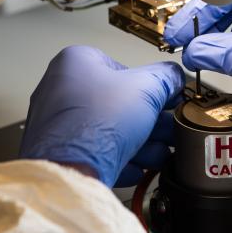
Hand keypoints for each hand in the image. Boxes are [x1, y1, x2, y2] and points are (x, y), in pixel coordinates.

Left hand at [20, 46, 183, 185]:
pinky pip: (96, 153)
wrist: (71, 169)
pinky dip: (119, 159)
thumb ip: (166, 77)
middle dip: (150, 121)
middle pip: (119, 103)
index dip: (151, 86)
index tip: (169, 100)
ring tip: (159, 153)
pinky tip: (137, 168)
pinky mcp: (60, 153)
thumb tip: (173, 77)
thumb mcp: (146, 88)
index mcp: (77, 63)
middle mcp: (61, 89)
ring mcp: (58, 123)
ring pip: (109, 130)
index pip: (123, 68)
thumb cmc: (99, 122)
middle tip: (169, 130)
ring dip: (141, 143)